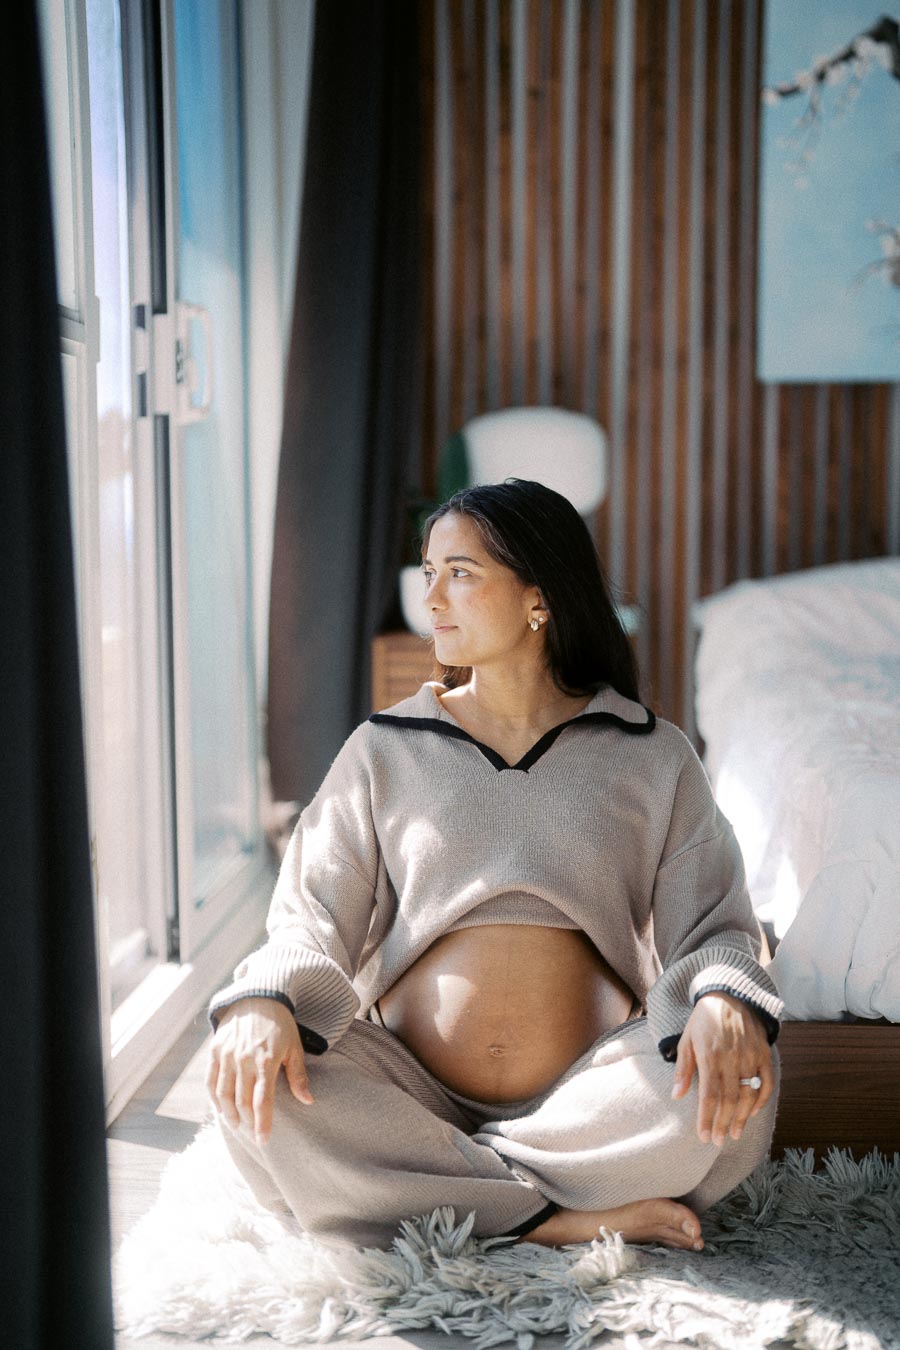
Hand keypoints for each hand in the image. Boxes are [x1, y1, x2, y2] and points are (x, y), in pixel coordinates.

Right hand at [206, 997, 312, 1145]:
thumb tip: (308, 1101)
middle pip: (241, 1101)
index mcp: (266, 1060)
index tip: (263, 1140)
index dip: (262, 1123)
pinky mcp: (215, 1050)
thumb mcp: (295, 1047)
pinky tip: (220, 1109)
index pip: (262, 1100)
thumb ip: (299, 1076)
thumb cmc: (281, 1025)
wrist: (258, 997)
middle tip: (252, 1136)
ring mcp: (227, 1054)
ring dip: (228, 1114)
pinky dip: (213, 1098)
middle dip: (247, 1123)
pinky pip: (210, 1080)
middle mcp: (244, 1059)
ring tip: (236, 1126)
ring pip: (223, 1094)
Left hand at [670, 992, 773, 1146]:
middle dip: (724, 1123)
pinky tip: (752, 1112)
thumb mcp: (687, 1039)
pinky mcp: (764, 1053)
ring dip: (742, 1117)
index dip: (707, 1118)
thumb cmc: (704, 1019)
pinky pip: (766, 1082)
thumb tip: (676, 1096)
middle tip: (719, 1141)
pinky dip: (761, 1100)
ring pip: (749, 1094)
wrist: (730, 995)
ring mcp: (750, 1055)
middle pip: (729, 1099)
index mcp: (710, 1055)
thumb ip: (683, 1069)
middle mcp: (731, 1057)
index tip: (704, 1137)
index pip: (709, 1095)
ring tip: (735, 1133)